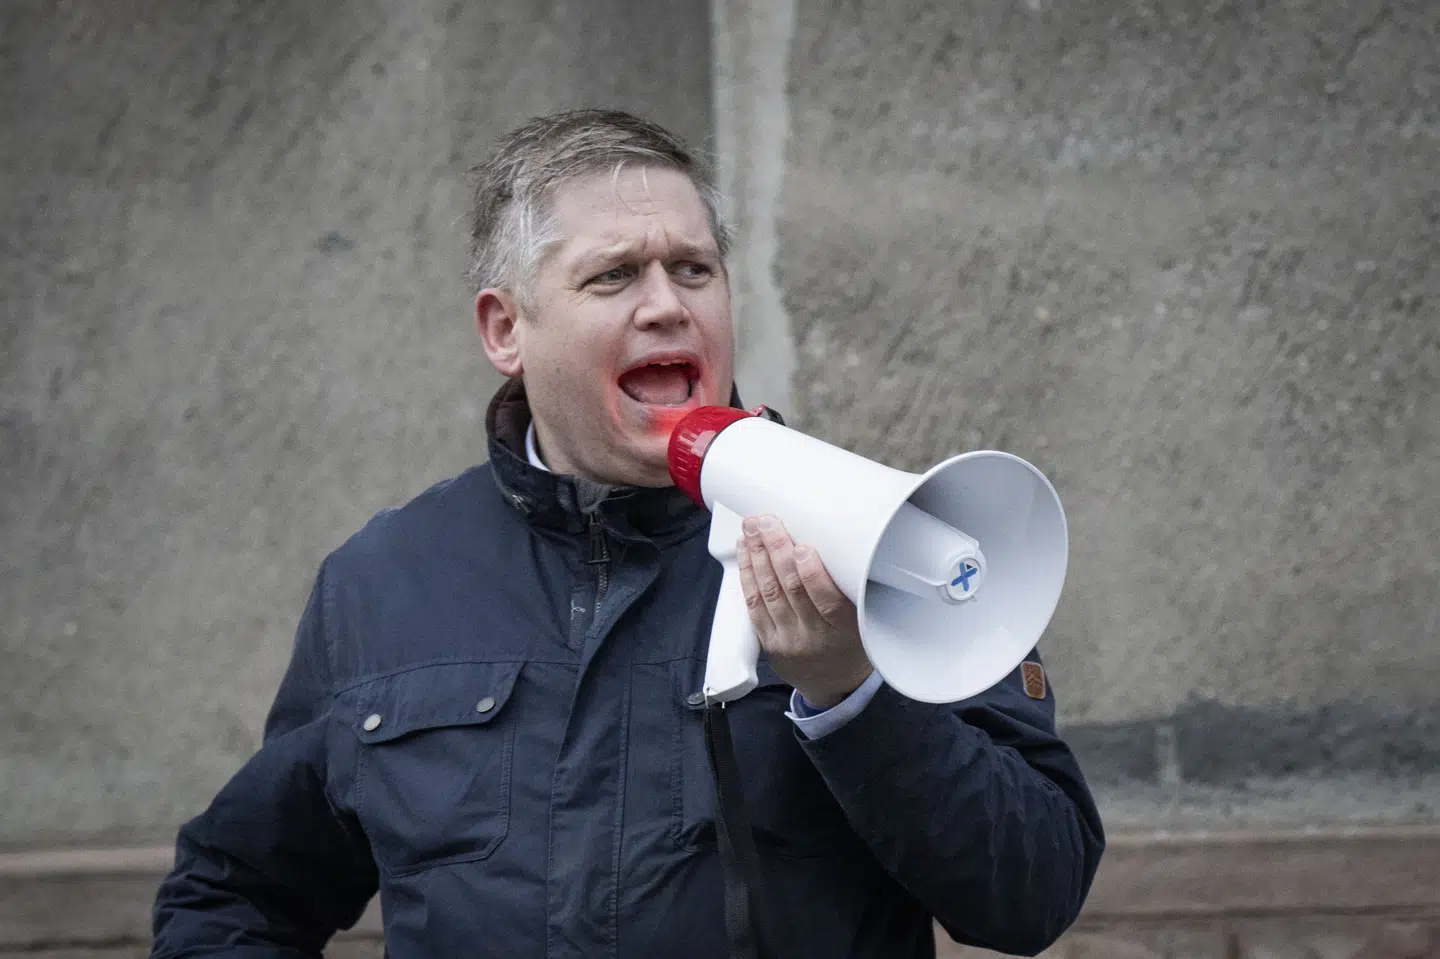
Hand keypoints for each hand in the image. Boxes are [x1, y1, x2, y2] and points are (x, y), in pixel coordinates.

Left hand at [736, 514, 873, 707]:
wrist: (834, 685)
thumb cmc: (851, 643)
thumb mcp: (865, 618)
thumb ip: (849, 586)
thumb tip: (831, 539)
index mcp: (846, 629)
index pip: (828, 601)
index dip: (812, 573)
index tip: (803, 546)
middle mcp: (815, 636)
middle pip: (791, 589)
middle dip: (775, 550)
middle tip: (765, 521)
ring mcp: (788, 640)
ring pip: (768, 593)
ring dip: (757, 556)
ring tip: (751, 529)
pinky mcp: (769, 642)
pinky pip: (754, 606)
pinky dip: (747, 575)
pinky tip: (745, 554)